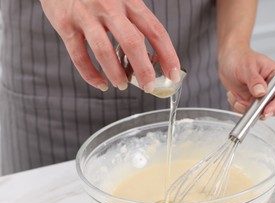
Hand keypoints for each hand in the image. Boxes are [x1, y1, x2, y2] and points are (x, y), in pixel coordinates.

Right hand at [40, 0, 180, 91]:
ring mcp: (86, 15)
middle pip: (133, 42)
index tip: (173, 74)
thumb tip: (148, 57)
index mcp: (129, 0)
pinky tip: (101, 83)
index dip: (168, 55)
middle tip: (149, 86)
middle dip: (144, 70)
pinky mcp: (65, 24)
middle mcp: (110, 6)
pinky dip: (90, 75)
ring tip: (122, 85)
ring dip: (116, 74)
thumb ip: (133, 23)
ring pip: (104, 51)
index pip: (156, 31)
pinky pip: (79, 56)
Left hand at [218, 48, 274, 118]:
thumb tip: (261, 92)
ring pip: (259, 112)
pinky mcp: (251, 102)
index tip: (266, 110)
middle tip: (247, 107)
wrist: (228, 59)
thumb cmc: (240, 57)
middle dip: (260, 110)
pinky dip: (238, 107)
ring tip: (235, 95)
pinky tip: (233, 95)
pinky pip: (247, 112)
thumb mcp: (246, 66)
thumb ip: (254, 79)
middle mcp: (272, 87)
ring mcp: (262, 96)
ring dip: (245, 108)